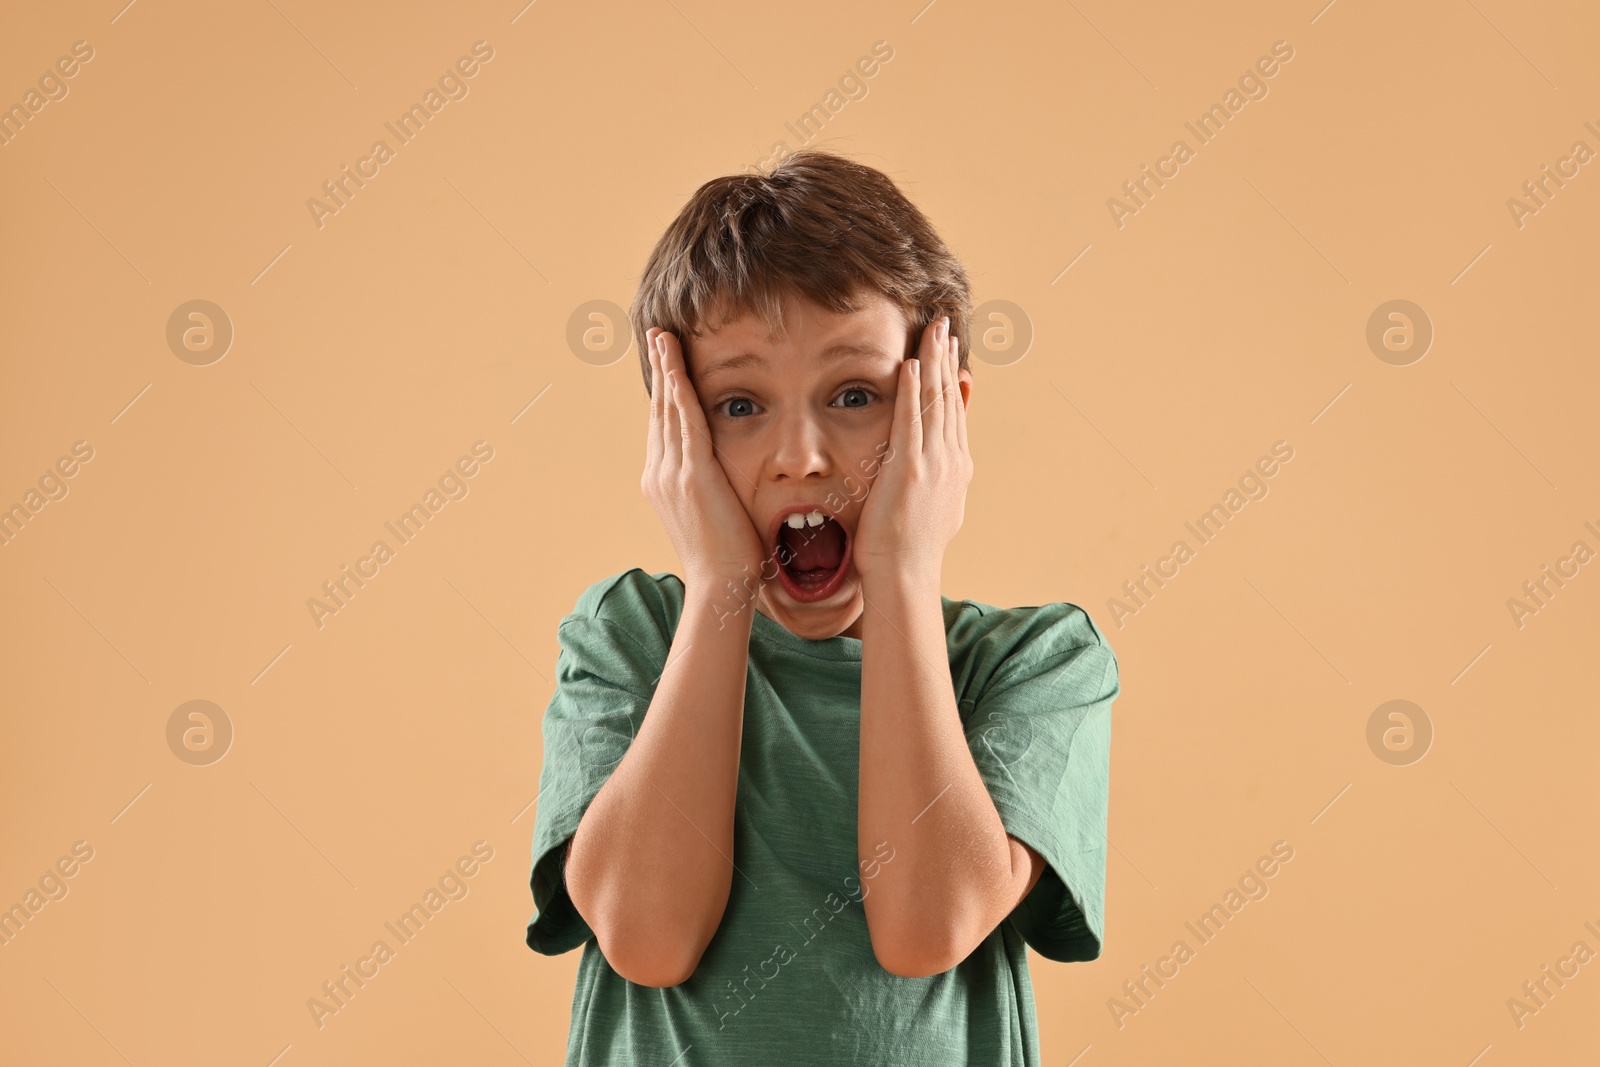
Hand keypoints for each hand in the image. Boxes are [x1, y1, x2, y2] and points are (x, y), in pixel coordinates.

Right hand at [641, 327, 769, 590]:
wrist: (720, 587)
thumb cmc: (729, 558)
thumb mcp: (716, 513)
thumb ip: (715, 489)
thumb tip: (728, 477)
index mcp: (664, 481)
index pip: (664, 425)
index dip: (665, 390)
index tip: (666, 361)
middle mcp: (660, 473)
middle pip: (659, 409)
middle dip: (660, 369)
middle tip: (657, 334)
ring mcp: (671, 474)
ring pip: (667, 409)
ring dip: (666, 369)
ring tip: (663, 337)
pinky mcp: (690, 477)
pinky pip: (683, 423)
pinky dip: (679, 390)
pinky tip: (678, 366)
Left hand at [851, 315, 972, 586]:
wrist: (906, 574)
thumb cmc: (911, 550)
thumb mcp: (938, 509)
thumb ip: (943, 481)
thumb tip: (949, 466)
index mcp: (957, 469)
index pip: (955, 414)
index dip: (953, 379)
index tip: (951, 351)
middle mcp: (951, 460)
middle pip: (949, 399)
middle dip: (946, 359)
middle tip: (943, 326)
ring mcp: (933, 463)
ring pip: (936, 402)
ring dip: (934, 363)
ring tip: (932, 331)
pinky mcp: (910, 468)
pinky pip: (911, 420)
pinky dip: (913, 391)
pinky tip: (912, 366)